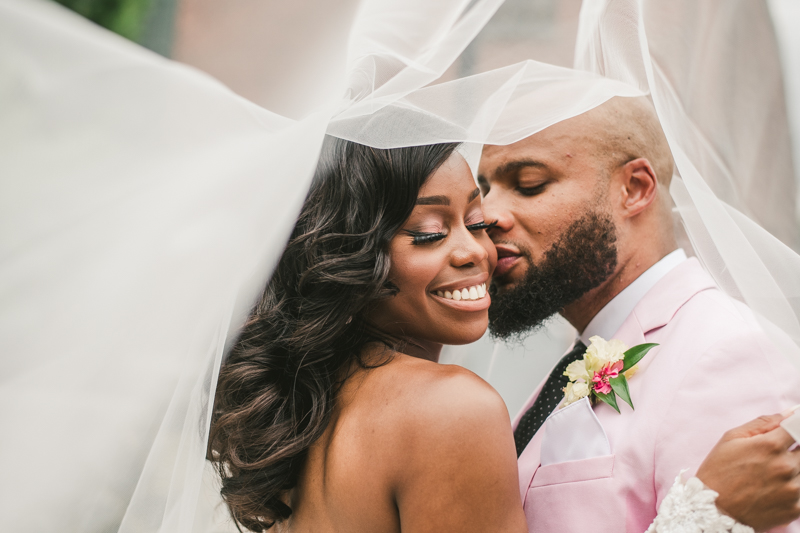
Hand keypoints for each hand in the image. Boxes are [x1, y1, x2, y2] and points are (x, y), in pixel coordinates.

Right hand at [696, 413, 799, 530]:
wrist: (713, 511)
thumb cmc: (718, 472)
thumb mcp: (731, 439)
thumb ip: (762, 424)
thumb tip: (788, 413)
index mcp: (770, 446)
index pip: (798, 428)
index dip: (797, 425)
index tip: (793, 429)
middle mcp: (785, 466)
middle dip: (792, 450)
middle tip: (773, 456)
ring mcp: (793, 489)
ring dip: (793, 469)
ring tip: (771, 474)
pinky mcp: (795, 508)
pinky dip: (792, 487)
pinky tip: (774, 489)